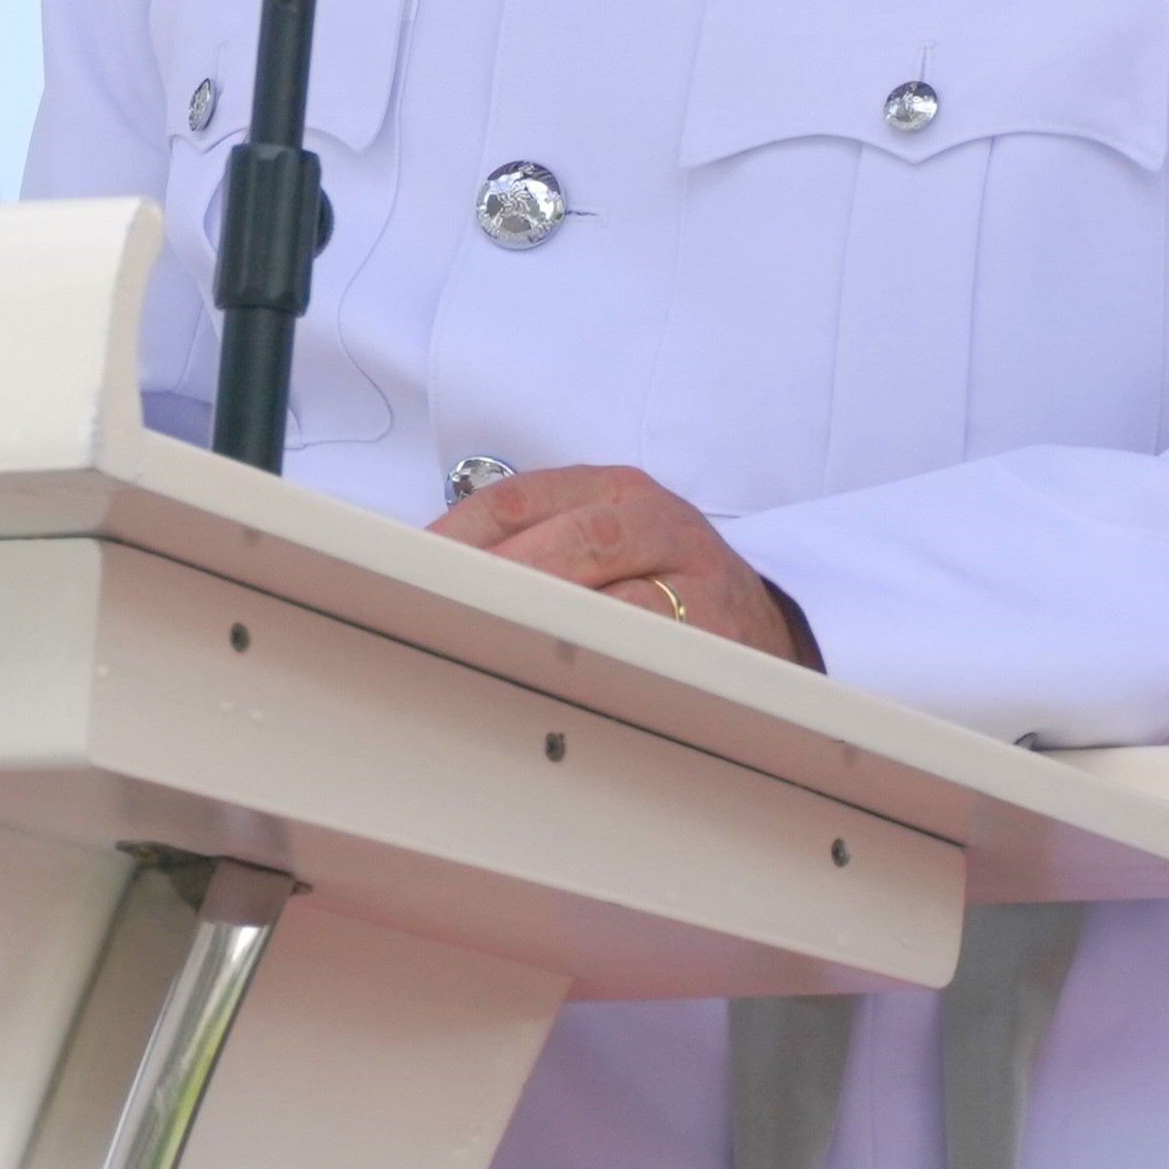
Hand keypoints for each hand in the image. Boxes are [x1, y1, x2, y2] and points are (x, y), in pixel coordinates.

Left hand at [428, 464, 819, 666]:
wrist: (762, 629)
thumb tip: (432, 575)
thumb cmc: (664, 584)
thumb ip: (534, 545)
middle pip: (564, 539)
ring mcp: (692, 576)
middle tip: (439, 609)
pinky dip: (599, 661)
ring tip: (485, 643)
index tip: (406, 570)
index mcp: (614, 489)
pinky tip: (556, 678)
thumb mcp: (606, 543)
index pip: (516, 500)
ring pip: (609, 594)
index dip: (456, 536)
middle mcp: (656, 520)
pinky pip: (648, 648)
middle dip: (499, 577)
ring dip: (544, 622)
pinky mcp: (716, 635)